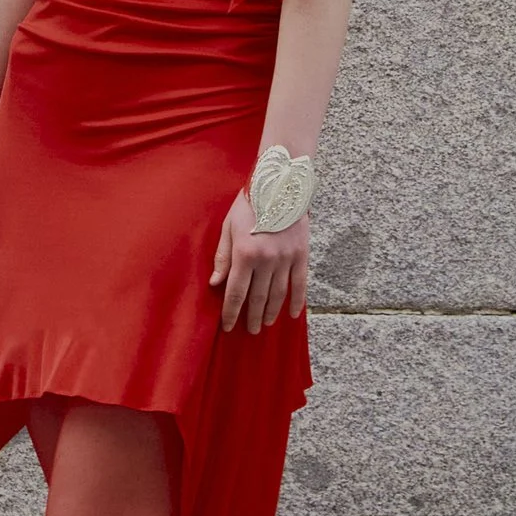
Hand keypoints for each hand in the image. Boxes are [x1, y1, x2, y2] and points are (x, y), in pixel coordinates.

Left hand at [212, 198, 309, 335]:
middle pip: (257, 297)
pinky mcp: (301, 254)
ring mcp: (286, 258)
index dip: (231, 312)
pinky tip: (292, 314)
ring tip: (266, 324)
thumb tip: (215, 283)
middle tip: (250, 330)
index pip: (236, 292)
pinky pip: (300, 283)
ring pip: (278, 294)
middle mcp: (266, 260)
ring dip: (271, 312)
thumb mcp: (228, 227)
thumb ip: (223, 257)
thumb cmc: (249, 204)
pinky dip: (297, 301)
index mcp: (244, 253)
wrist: (280, 184)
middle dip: (252, 317)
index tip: (228, 326)